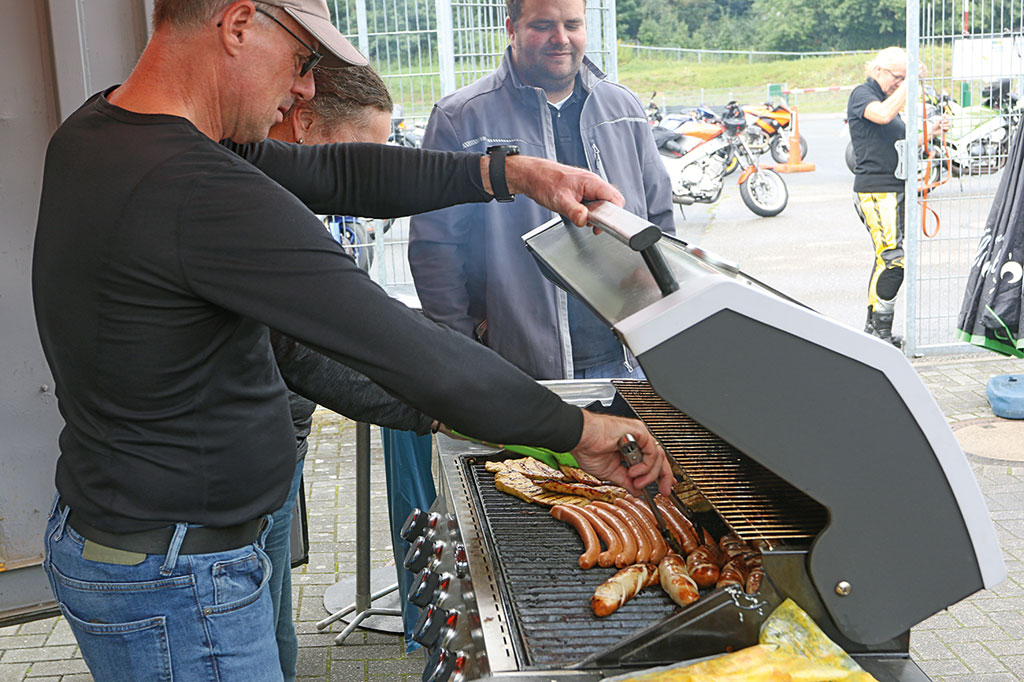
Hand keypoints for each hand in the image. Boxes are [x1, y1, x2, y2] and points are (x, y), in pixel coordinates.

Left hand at [500, 155, 624, 225]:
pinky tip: (577, 214)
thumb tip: (585, 220)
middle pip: (610, 201)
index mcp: (591, 182)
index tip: (601, 225)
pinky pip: (592, 202)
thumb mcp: (560, 200)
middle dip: (604, 216)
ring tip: (581, 218)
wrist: (531, 175)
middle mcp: (592, 183)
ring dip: (594, 214)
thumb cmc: (544, 181)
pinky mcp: (582, 191)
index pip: (615, 198)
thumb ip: (574, 212)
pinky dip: (587, 211)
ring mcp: (587, 187)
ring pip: (601, 203)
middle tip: (592, 225)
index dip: (612, 214)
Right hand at [570, 410, 674, 496]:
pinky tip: (634, 471)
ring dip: (649, 474)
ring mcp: (638, 435)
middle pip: (660, 458)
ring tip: (636, 481)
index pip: (652, 461)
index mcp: (630, 447)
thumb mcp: (611, 472)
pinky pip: (651, 450)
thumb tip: (637, 491)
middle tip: (664, 491)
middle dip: (664, 476)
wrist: (580, 439)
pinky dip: (646, 465)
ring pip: (657, 456)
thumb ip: (626, 481)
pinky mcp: (638, 431)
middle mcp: (636, 440)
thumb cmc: (588, 448)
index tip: (664, 487)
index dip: (660, 474)